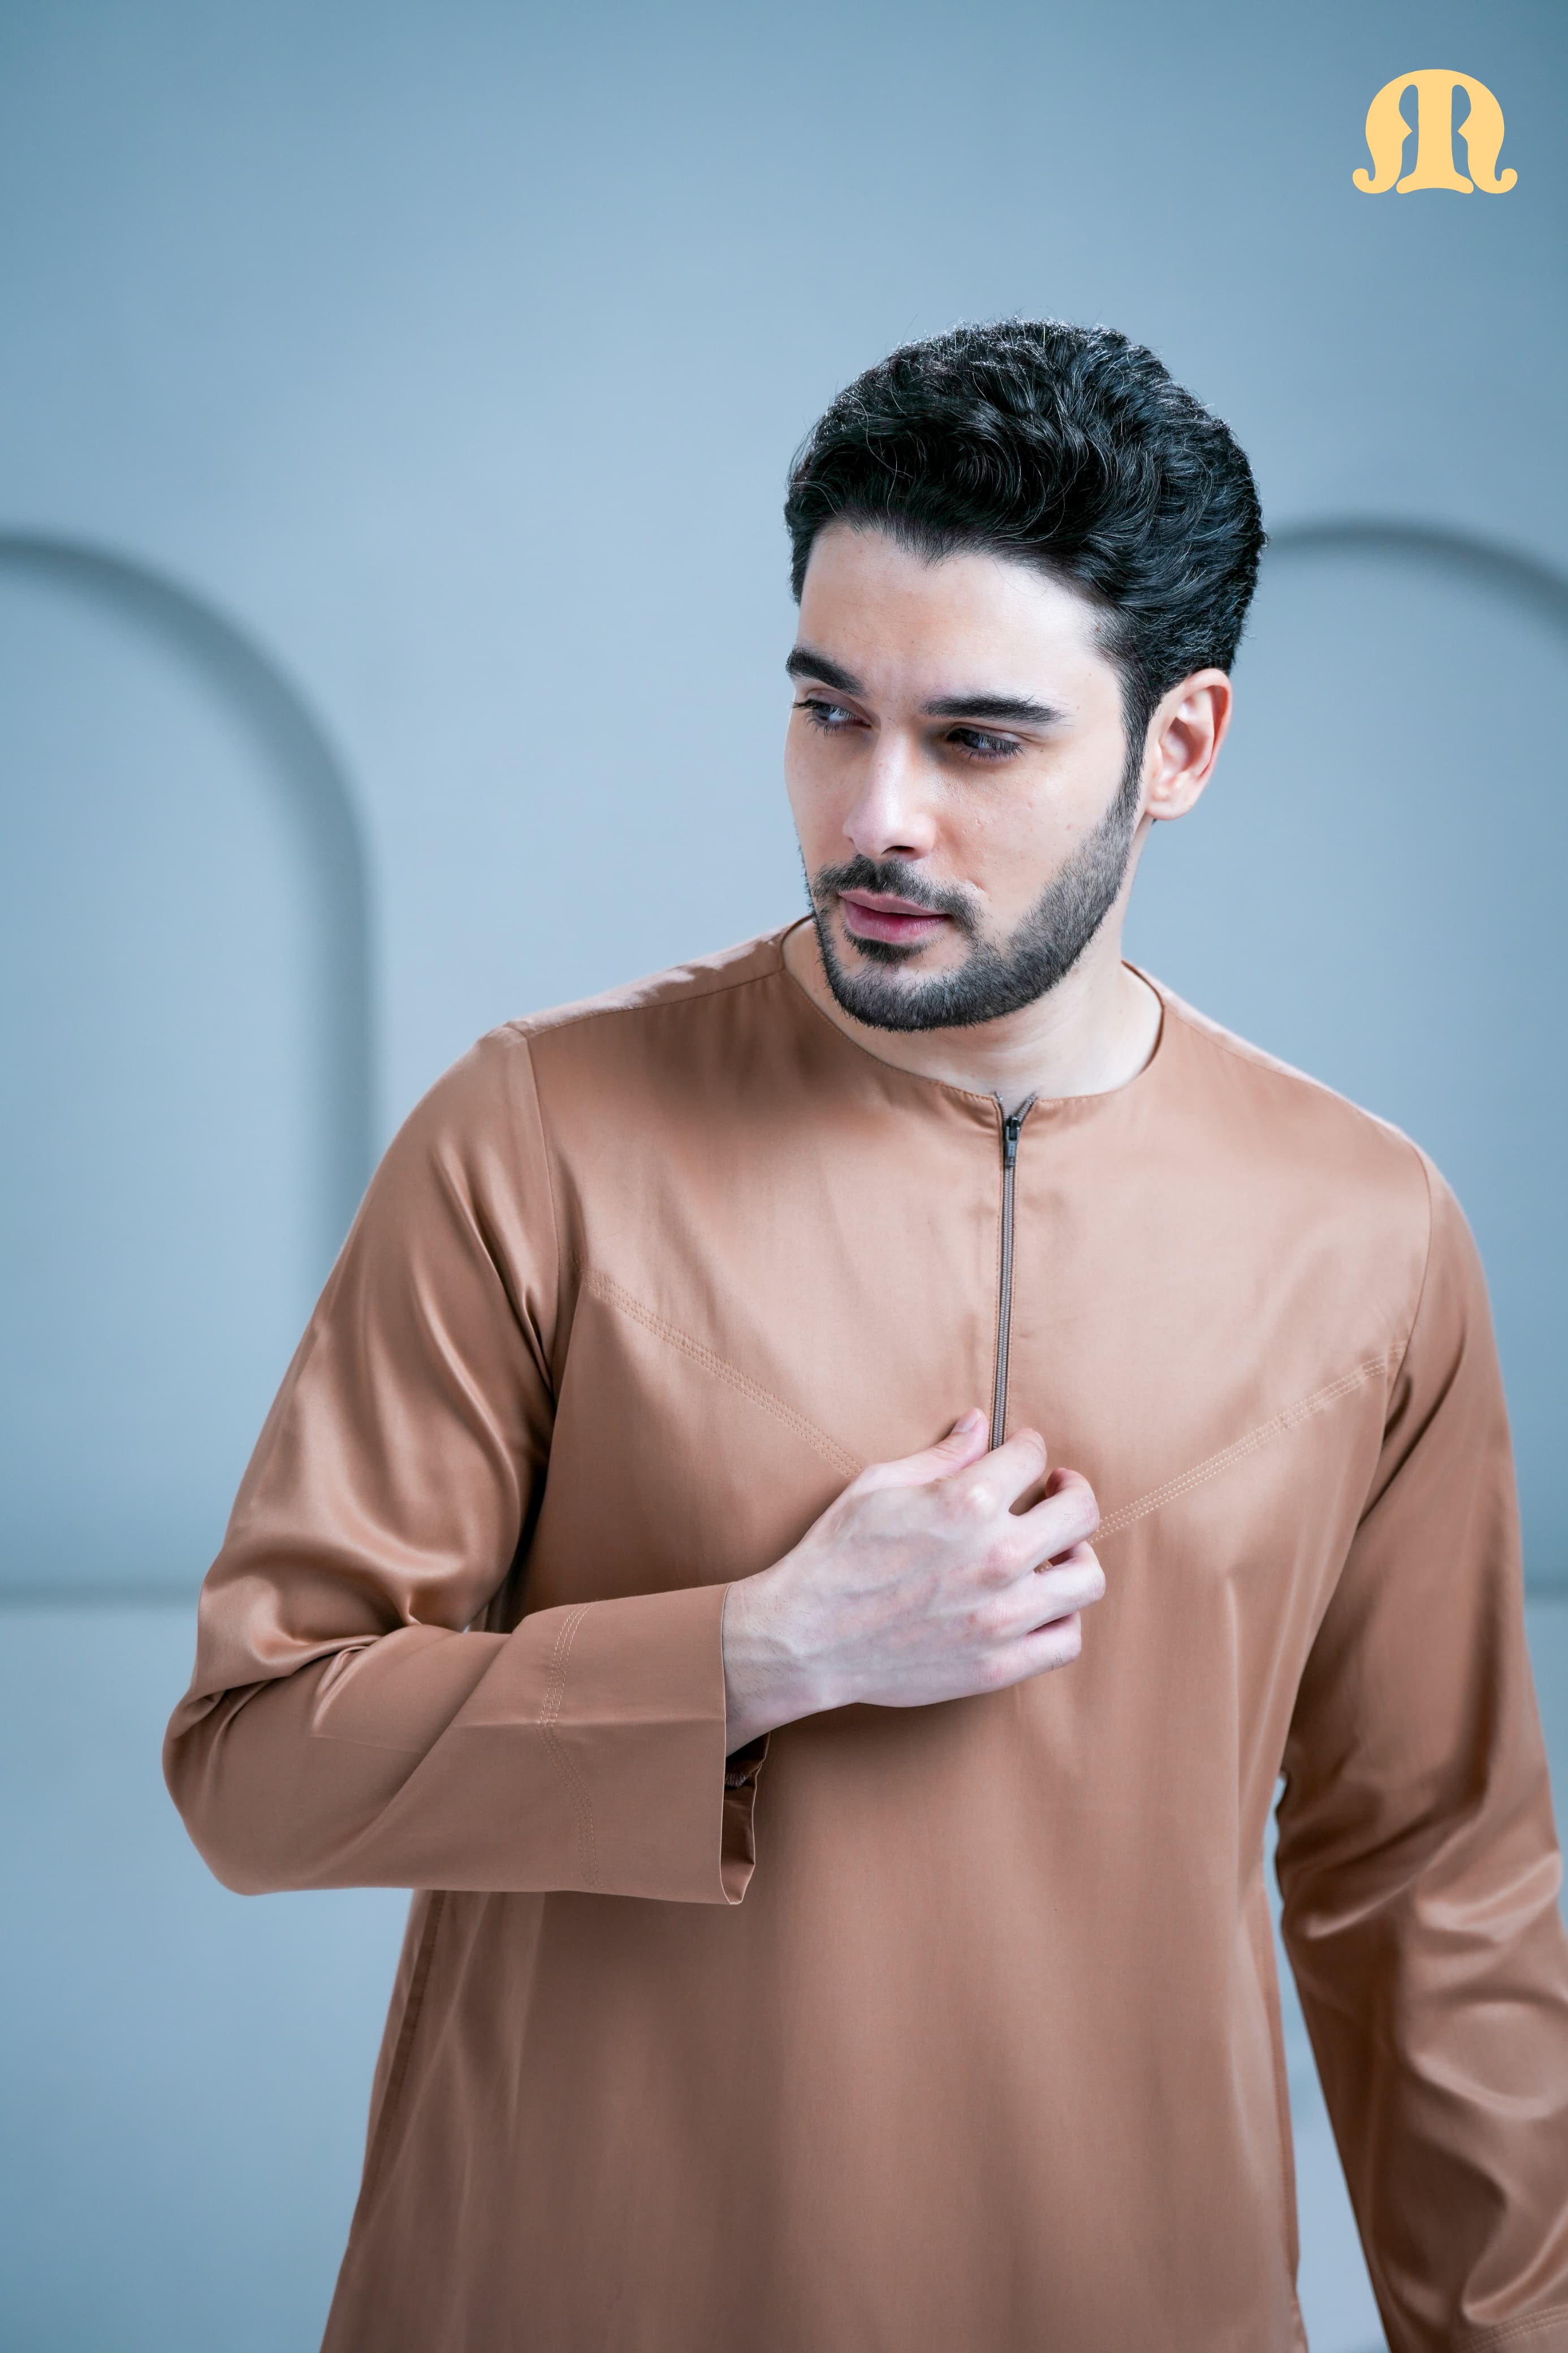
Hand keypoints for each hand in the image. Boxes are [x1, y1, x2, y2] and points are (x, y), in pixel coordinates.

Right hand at [722, 1411, 1102, 1749]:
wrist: (805, 1638)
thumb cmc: (835, 1556)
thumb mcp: (877, 1486)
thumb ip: (940, 1455)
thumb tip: (979, 1423)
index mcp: (966, 1502)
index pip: (1032, 1455)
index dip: (1027, 1448)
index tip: (1021, 1455)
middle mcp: (996, 1556)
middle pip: (1080, 1512)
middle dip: (1070, 1492)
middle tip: (1054, 1492)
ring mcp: (1002, 1616)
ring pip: (1086, 1578)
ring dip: (1076, 1556)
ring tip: (1054, 1552)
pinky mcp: (998, 1664)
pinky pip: (1066, 1640)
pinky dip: (1063, 1618)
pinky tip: (1040, 1604)